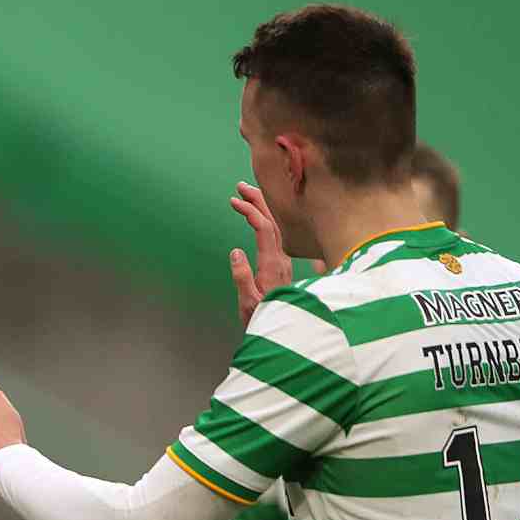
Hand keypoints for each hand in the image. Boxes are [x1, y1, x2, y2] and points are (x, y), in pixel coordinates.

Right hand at [229, 182, 292, 327]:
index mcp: (272, 265)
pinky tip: (257, 218)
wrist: (285, 334)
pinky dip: (264, 221)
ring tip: (247, 194)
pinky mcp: (280, 266)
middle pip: (273, 222)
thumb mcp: (248, 304)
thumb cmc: (264, 320)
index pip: (264, 229)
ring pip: (276, 228)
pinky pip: (274, 236)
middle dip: (258, 201)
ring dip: (262, 209)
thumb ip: (242, 278)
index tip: (233, 201)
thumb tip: (235, 251)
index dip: (251, 212)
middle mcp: (281, 260)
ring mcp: (283, 262)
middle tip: (240, 186)